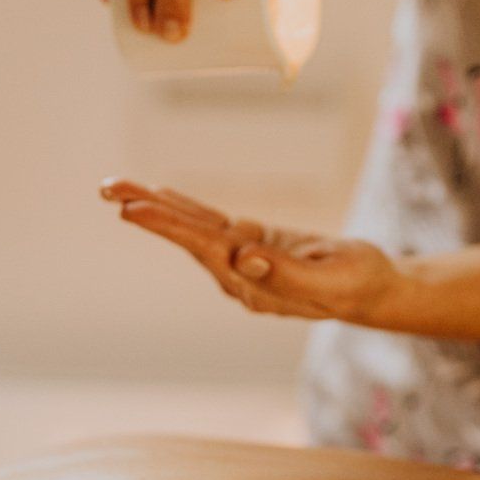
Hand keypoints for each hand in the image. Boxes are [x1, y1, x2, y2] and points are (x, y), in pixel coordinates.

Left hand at [102, 179, 398, 322]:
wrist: (372, 291)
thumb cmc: (356, 285)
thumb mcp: (329, 280)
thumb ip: (284, 273)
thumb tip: (242, 259)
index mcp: (252, 283)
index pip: (201, 247)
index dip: (167, 225)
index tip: (132, 209)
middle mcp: (238, 273)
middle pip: (185, 235)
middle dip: (146, 211)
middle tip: (107, 188)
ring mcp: (243, 260)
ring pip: (193, 227)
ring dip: (157, 207)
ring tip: (119, 188)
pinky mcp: (253, 246)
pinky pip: (212, 224)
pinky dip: (185, 208)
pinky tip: (162, 197)